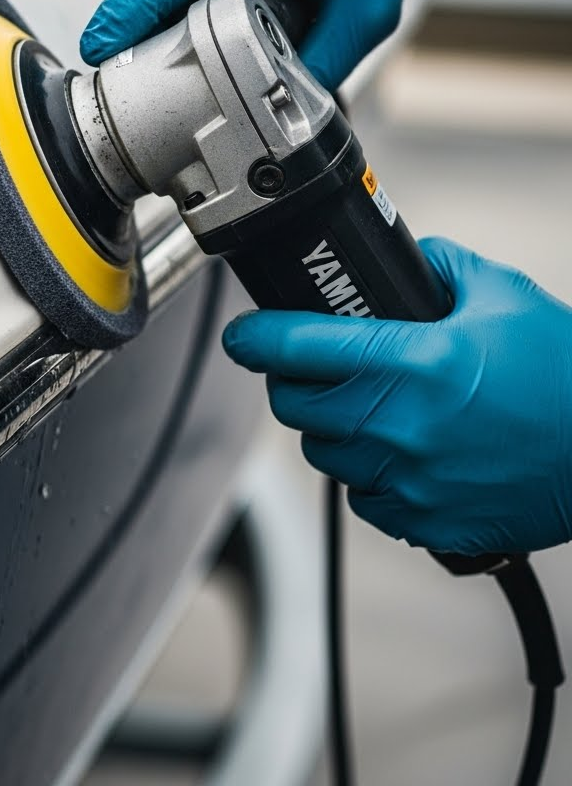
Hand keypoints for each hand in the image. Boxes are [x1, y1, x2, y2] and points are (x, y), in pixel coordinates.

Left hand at [222, 238, 571, 555]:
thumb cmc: (564, 377)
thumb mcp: (501, 295)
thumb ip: (438, 268)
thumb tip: (402, 263)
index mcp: (412, 363)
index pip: (298, 348)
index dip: (258, 338)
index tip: (246, 336)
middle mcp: (400, 426)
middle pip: (295, 406)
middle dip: (293, 381)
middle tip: (314, 366)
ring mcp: (409, 480)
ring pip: (325, 454)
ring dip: (333, 428)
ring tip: (369, 407)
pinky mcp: (425, 522)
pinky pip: (363, 499)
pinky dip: (368, 475)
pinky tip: (400, 452)